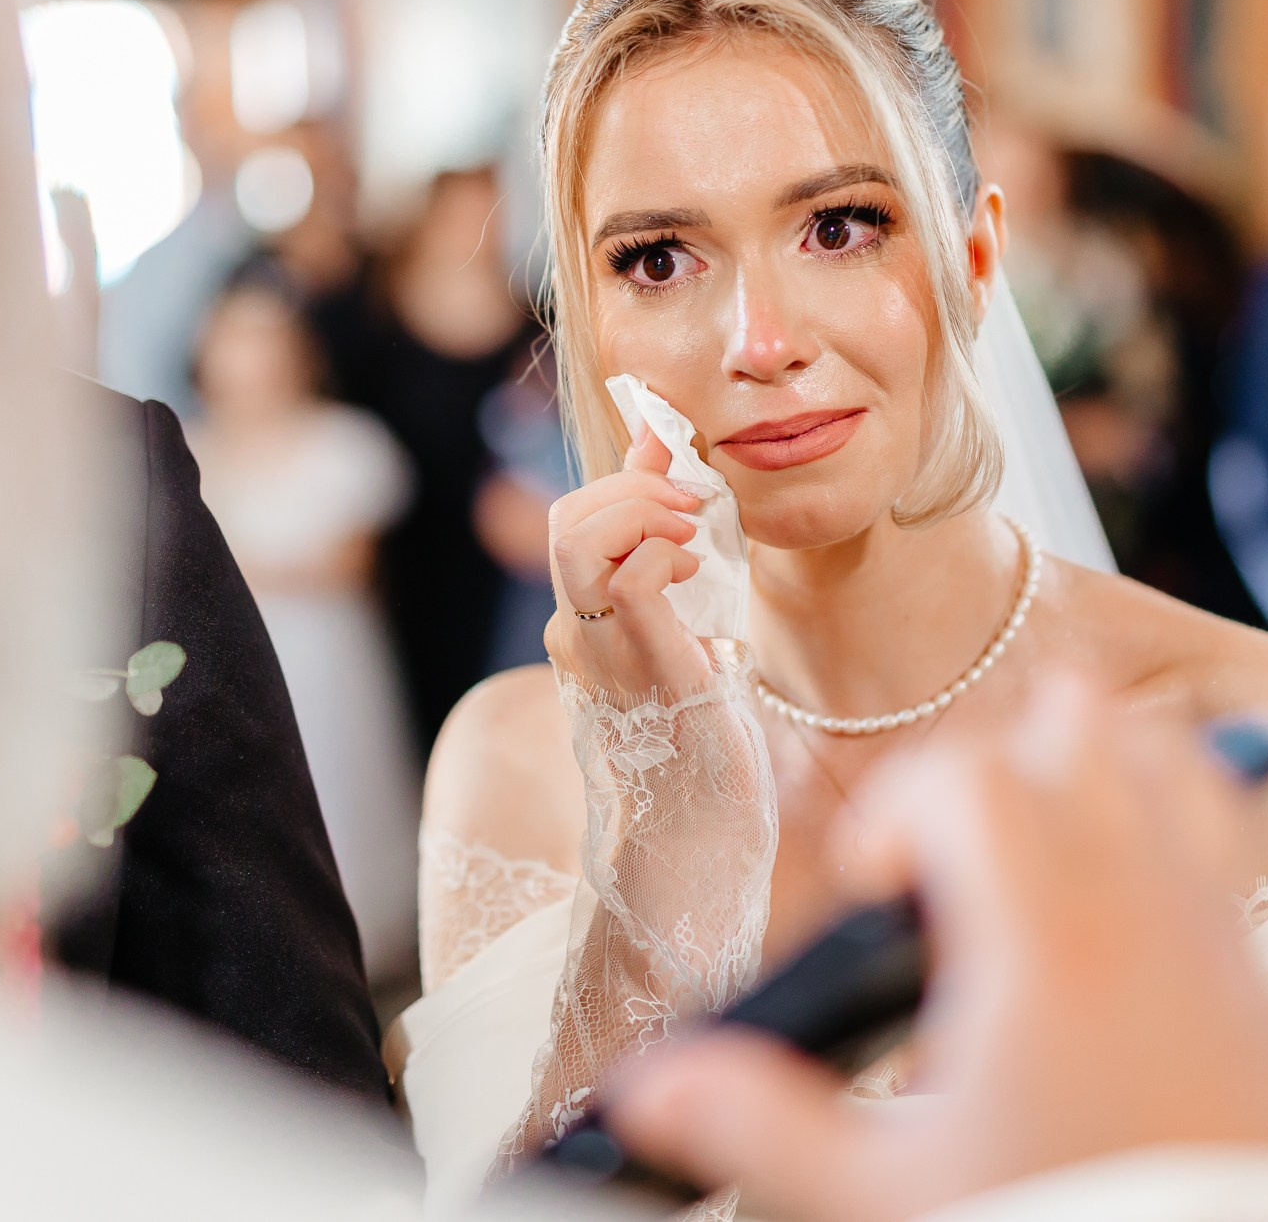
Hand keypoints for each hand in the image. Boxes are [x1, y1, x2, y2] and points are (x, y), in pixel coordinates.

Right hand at [543, 426, 714, 696]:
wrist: (702, 812)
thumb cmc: (699, 717)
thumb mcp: (682, 615)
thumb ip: (666, 542)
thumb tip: (664, 454)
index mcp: (580, 622)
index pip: (570, 521)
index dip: (621, 475)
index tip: (673, 460)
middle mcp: (575, 634)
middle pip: (566, 522)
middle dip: (630, 488)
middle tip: (688, 504)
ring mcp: (599, 652)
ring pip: (578, 544)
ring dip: (641, 515)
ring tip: (688, 532)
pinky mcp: (641, 665)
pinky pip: (631, 585)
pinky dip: (665, 557)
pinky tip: (694, 571)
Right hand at [602, 678, 1267, 1221]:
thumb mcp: (895, 1197)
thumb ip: (763, 1124)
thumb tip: (649, 1087)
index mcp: (1048, 930)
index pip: (964, 775)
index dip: (892, 811)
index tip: (870, 893)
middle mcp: (1142, 898)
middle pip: (1075, 720)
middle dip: (994, 764)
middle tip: (949, 868)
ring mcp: (1214, 924)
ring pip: (1164, 757)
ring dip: (1091, 777)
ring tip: (1034, 869)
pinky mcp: (1259, 970)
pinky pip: (1219, 836)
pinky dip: (1162, 834)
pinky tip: (1113, 932)